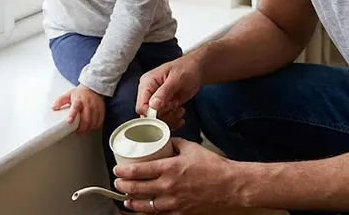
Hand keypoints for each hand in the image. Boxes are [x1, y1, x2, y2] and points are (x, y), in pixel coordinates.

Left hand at [52, 84, 105, 133]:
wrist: (93, 88)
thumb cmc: (80, 93)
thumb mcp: (68, 94)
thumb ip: (60, 101)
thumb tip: (54, 107)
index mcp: (78, 100)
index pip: (75, 108)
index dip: (72, 115)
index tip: (69, 121)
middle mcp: (88, 104)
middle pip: (86, 119)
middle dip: (81, 128)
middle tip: (77, 132)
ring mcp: (95, 108)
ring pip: (93, 122)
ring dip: (87, 129)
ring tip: (83, 130)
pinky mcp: (101, 111)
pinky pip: (99, 122)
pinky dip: (94, 127)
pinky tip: (90, 127)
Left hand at [113, 138, 242, 213]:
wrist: (231, 186)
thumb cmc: (214, 167)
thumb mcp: (191, 148)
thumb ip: (174, 143)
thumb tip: (164, 141)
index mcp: (169, 168)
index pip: (138, 170)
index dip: (123, 171)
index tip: (117, 170)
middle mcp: (169, 186)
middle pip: (138, 189)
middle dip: (123, 187)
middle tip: (117, 184)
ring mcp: (174, 202)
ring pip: (146, 205)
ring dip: (133, 203)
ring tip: (126, 200)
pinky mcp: (181, 212)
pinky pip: (160, 214)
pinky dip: (149, 213)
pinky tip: (143, 211)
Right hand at [136, 57, 201, 129]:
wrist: (196, 69)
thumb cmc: (186, 68)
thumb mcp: (177, 78)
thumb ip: (164, 91)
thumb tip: (153, 105)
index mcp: (147, 83)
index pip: (141, 105)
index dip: (152, 114)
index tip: (166, 111)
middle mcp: (149, 93)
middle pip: (148, 115)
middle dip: (164, 116)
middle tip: (176, 108)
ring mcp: (156, 100)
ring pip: (157, 119)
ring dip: (170, 118)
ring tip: (180, 110)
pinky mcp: (164, 106)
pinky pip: (165, 119)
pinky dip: (174, 120)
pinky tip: (181, 113)